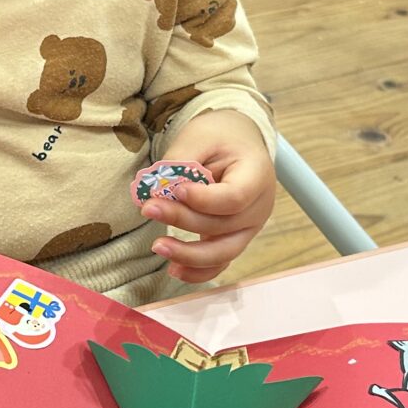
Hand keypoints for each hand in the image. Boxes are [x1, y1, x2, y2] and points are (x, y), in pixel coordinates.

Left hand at [146, 112, 275, 284]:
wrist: (238, 144)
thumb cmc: (220, 138)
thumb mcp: (201, 136)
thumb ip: (181, 161)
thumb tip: (157, 191)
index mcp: (257, 176)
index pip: (234, 197)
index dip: (203, 200)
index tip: (175, 190)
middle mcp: (259, 208)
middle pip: (224, 225)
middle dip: (183, 220)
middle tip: (149, 208)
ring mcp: (248, 228)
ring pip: (222, 252)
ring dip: (188, 254)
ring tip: (158, 246)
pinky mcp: (232, 238)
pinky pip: (219, 262)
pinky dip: (198, 271)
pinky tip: (174, 269)